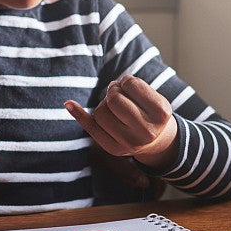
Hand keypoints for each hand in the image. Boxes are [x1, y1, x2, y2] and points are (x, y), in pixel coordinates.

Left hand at [64, 74, 178, 168]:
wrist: (157, 141)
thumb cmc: (150, 112)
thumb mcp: (152, 97)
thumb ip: (131, 88)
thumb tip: (101, 91)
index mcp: (161, 112)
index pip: (130, 84)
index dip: (125, 81)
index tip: (129, 86)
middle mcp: (147, 131)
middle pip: (114, 99)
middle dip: (112, 91)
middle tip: (118, 94)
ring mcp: (130, 143)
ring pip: (100, 112)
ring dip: (104, 104)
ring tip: (116, 108)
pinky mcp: (115, 149)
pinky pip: (91, 128)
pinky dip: (79, 114)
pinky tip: (69, 104)